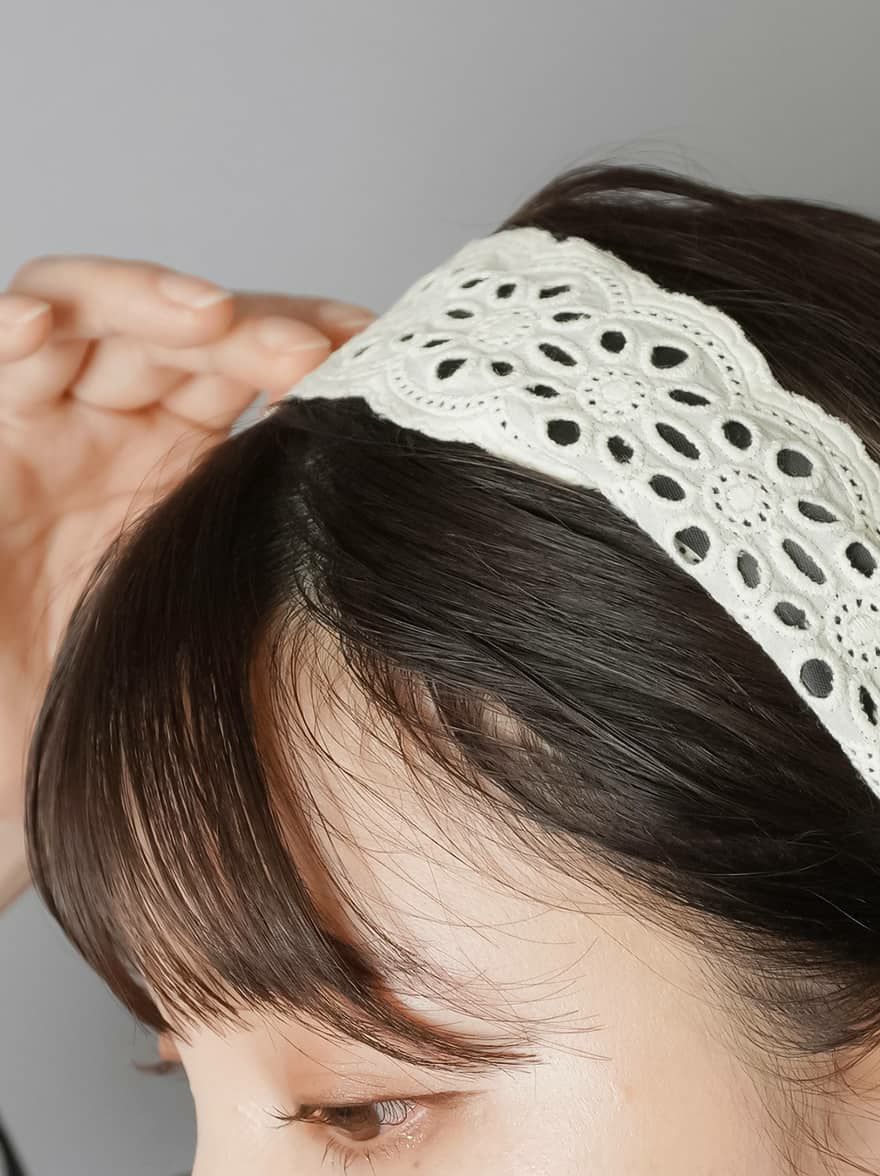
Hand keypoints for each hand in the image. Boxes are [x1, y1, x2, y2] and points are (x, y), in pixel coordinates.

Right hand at [0, 254, 374, 849]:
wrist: (19, 760)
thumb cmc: (128, 707)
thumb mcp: (228, 621)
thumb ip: (295, 559)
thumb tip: (429, 543)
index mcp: (182, 458)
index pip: (243, 361)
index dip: (306, 339)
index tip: (379, 354)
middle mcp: (112, 428)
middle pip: (177, 330)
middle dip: (251, 324)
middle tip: (318, 346)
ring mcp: (40, 430)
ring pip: (82, 315)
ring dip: (145, 303)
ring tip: (207, 317)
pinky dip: (12, 332)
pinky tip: (44, 326)